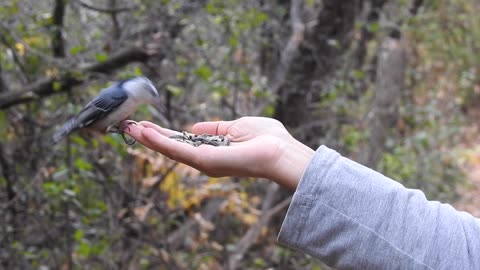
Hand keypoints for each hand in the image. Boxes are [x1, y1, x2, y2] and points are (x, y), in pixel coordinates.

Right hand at [124, 117, 314, 189]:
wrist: (281, 152)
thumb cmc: (267, 139)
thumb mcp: (236, 126)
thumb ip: (214, 128)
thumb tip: (194, 128)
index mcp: (212, 151)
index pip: (182, 143)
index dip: (164, 135)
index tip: (146, 126)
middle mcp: (205, 160)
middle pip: (172, 148)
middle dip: (151, 138)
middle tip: (129, 127)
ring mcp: (204, 162)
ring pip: (170, 150)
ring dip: (149, 139)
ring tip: (131, 128)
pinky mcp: (205, 162)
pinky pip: (178, 150)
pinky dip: (160, 142)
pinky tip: (145, 133)